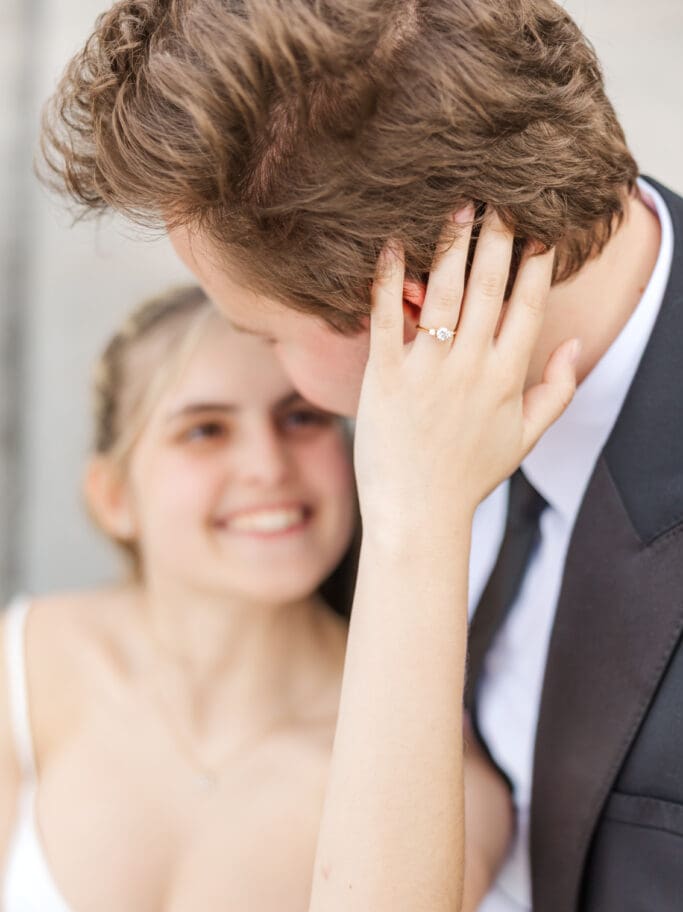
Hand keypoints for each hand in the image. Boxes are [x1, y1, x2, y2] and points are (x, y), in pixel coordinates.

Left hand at [354, 208, 578, 545]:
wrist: (419, 514)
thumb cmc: (469, 475)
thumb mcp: (525, 437)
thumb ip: (556, 390)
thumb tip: (574, 344)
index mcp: (506, 376)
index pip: (528, 303)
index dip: (536, 259)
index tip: (538, 221)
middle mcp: (472, 366)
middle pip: (490, 285)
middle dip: (497, 235)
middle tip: (498, 192)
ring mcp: (428, 370)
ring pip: (444, 292)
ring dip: (451, 243)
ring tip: (455, 202)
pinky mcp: (386, 376)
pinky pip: (387, 317)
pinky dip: (389, 279)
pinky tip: (393, 243)